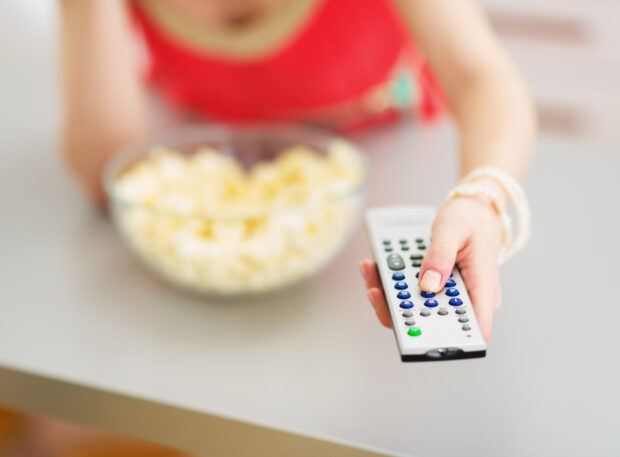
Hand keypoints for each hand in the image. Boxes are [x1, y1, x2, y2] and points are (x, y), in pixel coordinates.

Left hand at [359, 197, 503, 340]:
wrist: (473, 210)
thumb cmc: (470, 220)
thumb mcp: (454, 229)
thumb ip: (441, 256)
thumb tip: (428, 286)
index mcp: (482, 289)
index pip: (473, 329)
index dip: (446, 340)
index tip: (413, 331)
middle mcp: (466, 299)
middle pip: (433, 321)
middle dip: (398, 310)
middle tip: (375, 290)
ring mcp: (448, 295)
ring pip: (416, 308)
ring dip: (389, 293)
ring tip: (370, 269)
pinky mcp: (434, 288)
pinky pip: (411, 293)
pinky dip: (392, 281)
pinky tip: (375, 265)